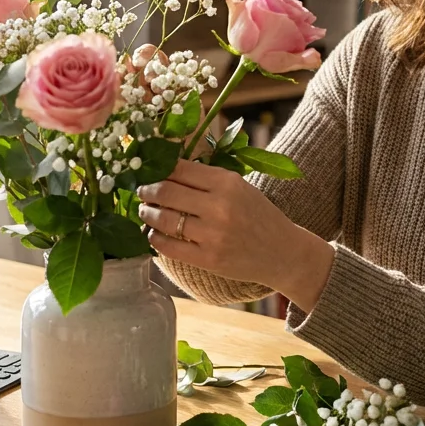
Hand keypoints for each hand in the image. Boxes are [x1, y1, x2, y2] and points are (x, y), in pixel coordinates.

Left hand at [137, 160, 334, 311]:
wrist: (282, 251)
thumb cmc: (257, 214)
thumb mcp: (239, 186)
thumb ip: (206, 177)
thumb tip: (166, 166)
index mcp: (227, 182)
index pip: (178, 168)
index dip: (157, 168)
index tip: (148, 170)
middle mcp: (219, 206)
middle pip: (165, 191)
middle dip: (146, 190)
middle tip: (141, 190)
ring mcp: (213, 235)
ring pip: (163, 218)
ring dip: (147, 213)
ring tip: (145, 210)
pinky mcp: (208, 259)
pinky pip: (168, 246)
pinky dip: (154, 237)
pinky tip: (154, 233)